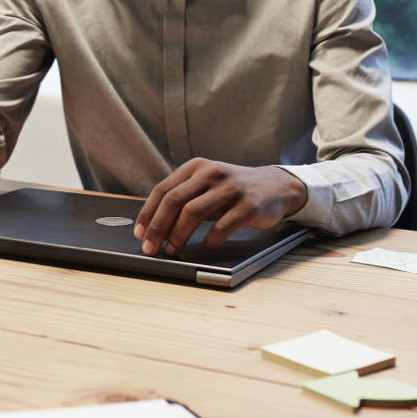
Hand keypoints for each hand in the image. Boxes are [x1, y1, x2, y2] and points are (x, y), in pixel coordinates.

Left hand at [134, 159, 307, 254]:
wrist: (277, 186)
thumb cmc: (234, 190)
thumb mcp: (207, 184)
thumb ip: (184, 197)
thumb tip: (154, 224)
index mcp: (196, 167)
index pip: (163, 189)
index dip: (148, 213)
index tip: (139, 233)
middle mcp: (211, 173)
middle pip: (174, 201)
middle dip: (158, 227)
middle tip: (150, 247)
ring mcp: (230, 188)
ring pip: (194, 212)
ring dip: (178, 235)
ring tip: (172, 250)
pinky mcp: (248, 205)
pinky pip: (222, 225)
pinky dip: (210, 239)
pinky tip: (207, 246)